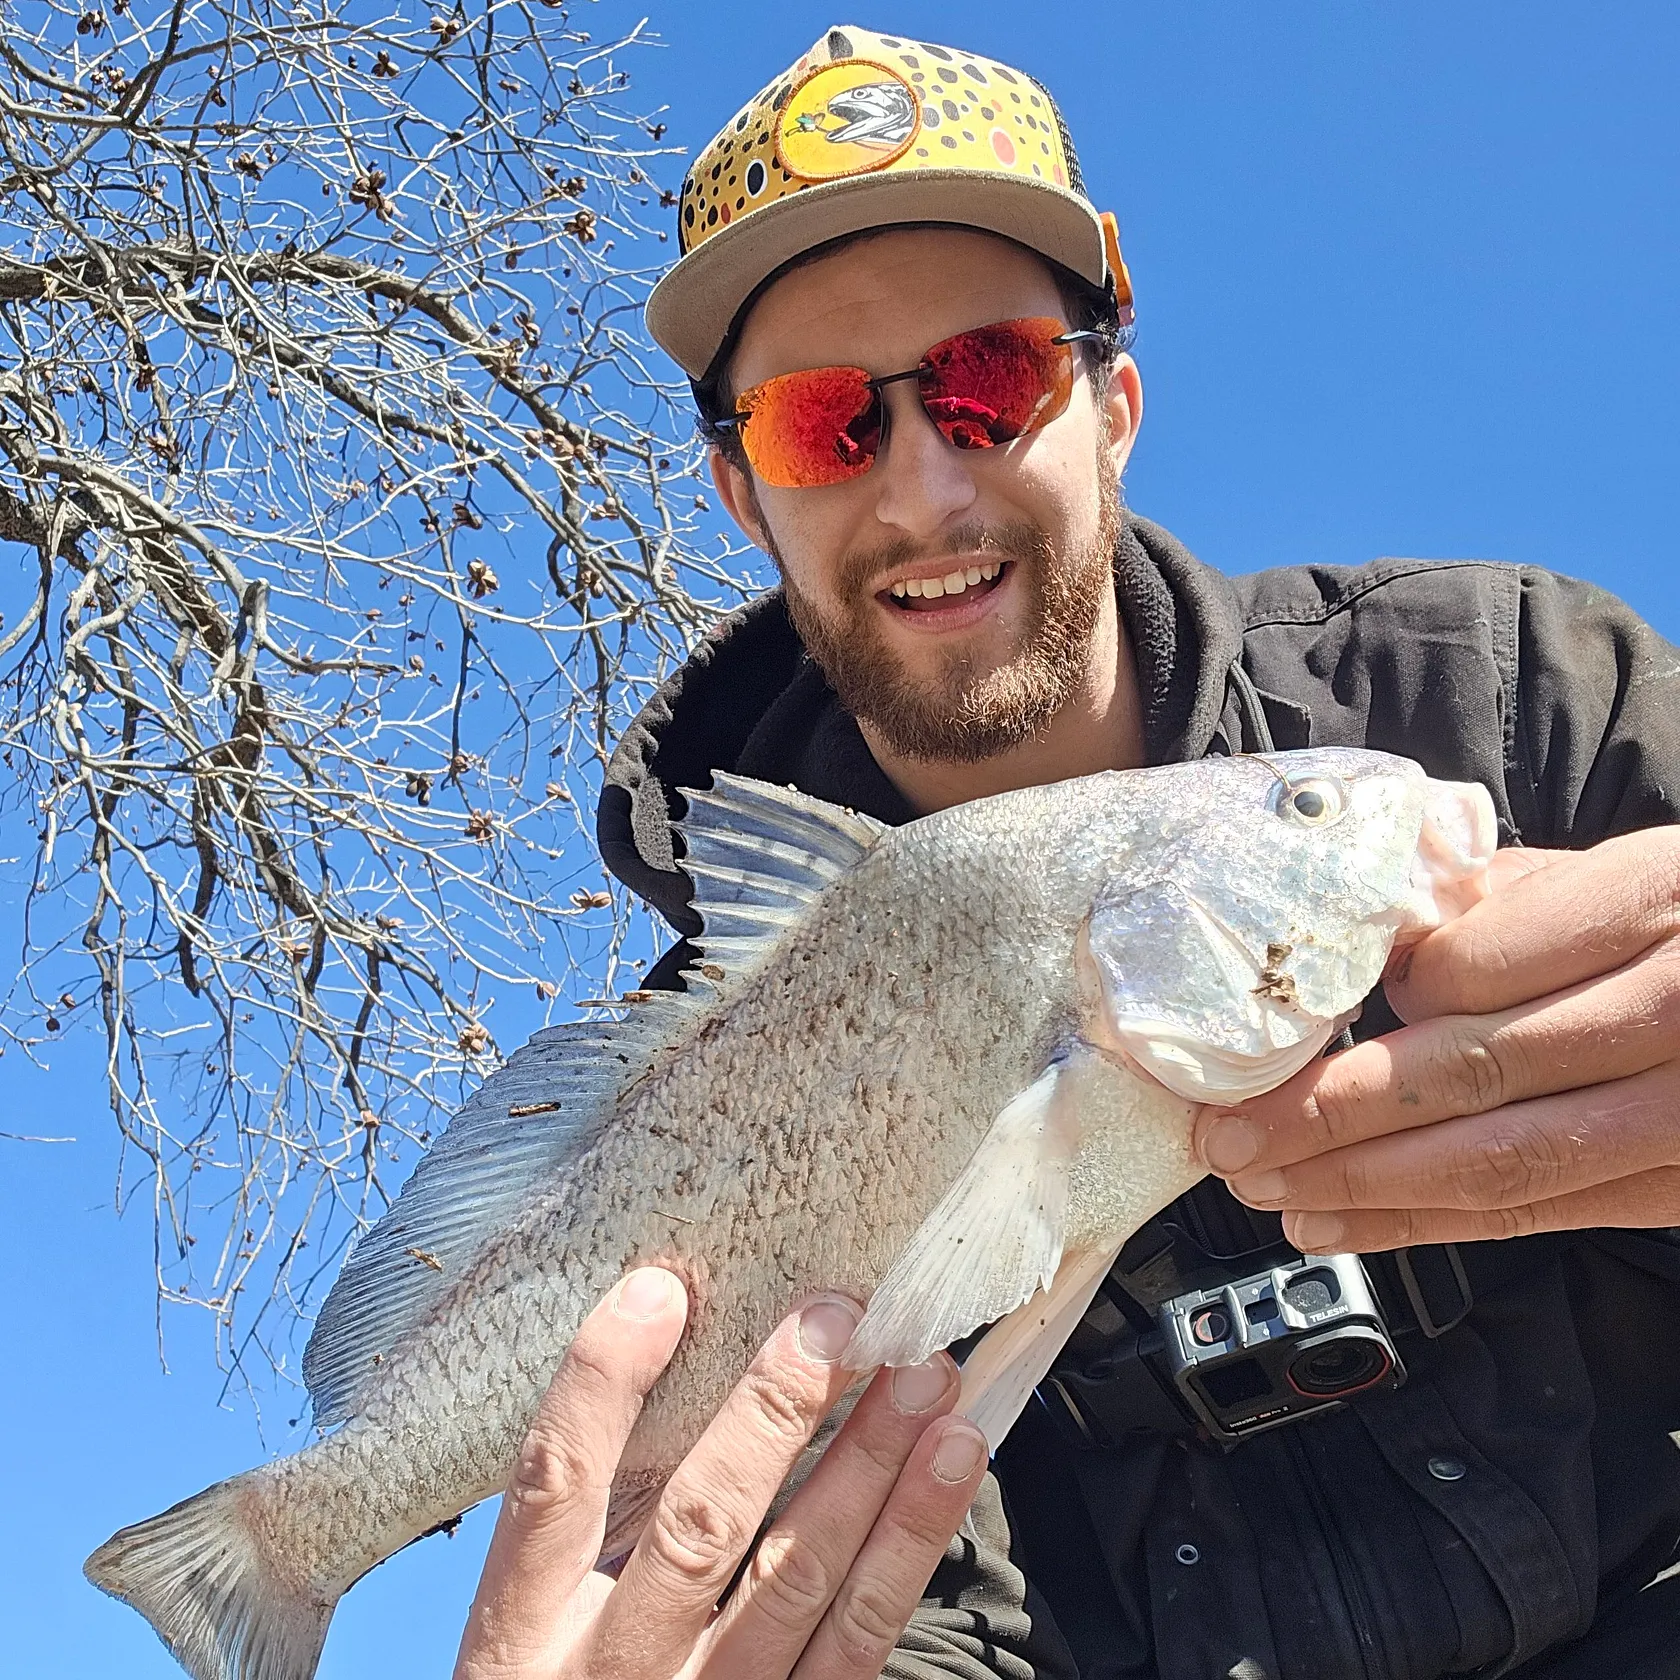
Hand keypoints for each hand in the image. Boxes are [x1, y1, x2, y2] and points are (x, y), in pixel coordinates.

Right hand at [454, 1267, 989, 1679]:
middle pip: (700, 1529)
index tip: (658, 1291)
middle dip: (773, 1414)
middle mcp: (615, 1669)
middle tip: (837, 1319)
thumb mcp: (532, 1621)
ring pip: (798, 1579)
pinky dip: (911, 1540)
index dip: (600, 1385)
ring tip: (924, 1375)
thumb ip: (582, 1513)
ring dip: (872, 1465)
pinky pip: (859, 1638)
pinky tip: (952, 1459)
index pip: (554, 1487)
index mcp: (523, 1628)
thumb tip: (660, 1335)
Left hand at [1192, 829, 1679, 1250]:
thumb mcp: (1631, 870)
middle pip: (1478, 1070)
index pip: (1485, 963)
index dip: (1376, 1003)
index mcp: (1662, 899)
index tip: (1297, 1018)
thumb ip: (1512, 895)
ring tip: (1262, 1183)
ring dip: (1364, 1184)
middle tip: (1231, 1129)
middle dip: (1334, 1111)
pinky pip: (1542, 1214)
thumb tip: (1375, 933)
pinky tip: (1337, 1223)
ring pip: (1505, 1160)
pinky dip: (1426, 1225)